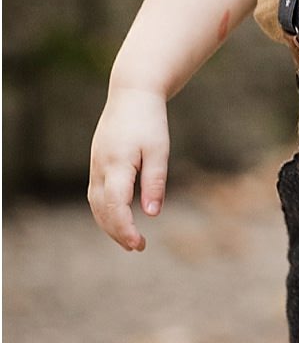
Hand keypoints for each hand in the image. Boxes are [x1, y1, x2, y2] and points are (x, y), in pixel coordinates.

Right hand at [87, 86, 170, 251]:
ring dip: (110, 224)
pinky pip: (96, 195)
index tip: (139, 244)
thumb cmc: (149, 121)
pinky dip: (105, 211)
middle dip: (118, 232)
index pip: (116, 206)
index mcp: (116, 165)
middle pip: (102, 210)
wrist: (132, 95)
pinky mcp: (97, 164)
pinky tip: (119, 219)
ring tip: (130, 240)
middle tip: (138, 248)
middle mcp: (100, 168)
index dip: (126, 228)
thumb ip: (155, 182)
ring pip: (96, 204)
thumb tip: (152, 214)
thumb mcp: (159, 150)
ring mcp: (95, 166)